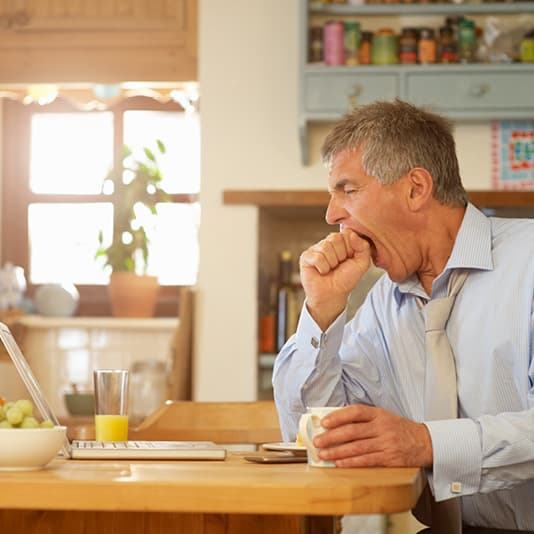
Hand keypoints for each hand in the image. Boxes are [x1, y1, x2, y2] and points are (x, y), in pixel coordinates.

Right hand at [299, 229, 370, 329]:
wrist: (333, 295)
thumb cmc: (346, 279)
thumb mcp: (362, 263)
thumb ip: (363, 246)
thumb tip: (352, 233)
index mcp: (341, 241)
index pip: (347, 233)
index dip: (350, 249)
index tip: (349, 259)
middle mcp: (328, 242)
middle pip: (335, 238)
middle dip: (340, 256)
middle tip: (338, 266)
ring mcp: (316, 248)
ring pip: (326, 248)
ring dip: (331, 263)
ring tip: (330, 270)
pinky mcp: (306, 257)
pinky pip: (317, 257)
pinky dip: (323, 268)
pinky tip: (321, 272)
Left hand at [313, 405, 432, 467]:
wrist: (425, 443)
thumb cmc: (400, 429)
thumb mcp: (384, 417)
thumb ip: (364, 419)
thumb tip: (336, 422)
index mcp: (379, 414)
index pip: (355, 412)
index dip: (338, 416)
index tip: (324, 422)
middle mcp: (382, 427)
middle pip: (352, 431)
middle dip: (332, 437)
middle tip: (317, 441)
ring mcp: (386, 443)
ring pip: (357, 447)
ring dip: (337, 451)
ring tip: (324, 454)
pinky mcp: (389, 459)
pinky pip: (367, 460)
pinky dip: (351, 462)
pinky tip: (340, 463)